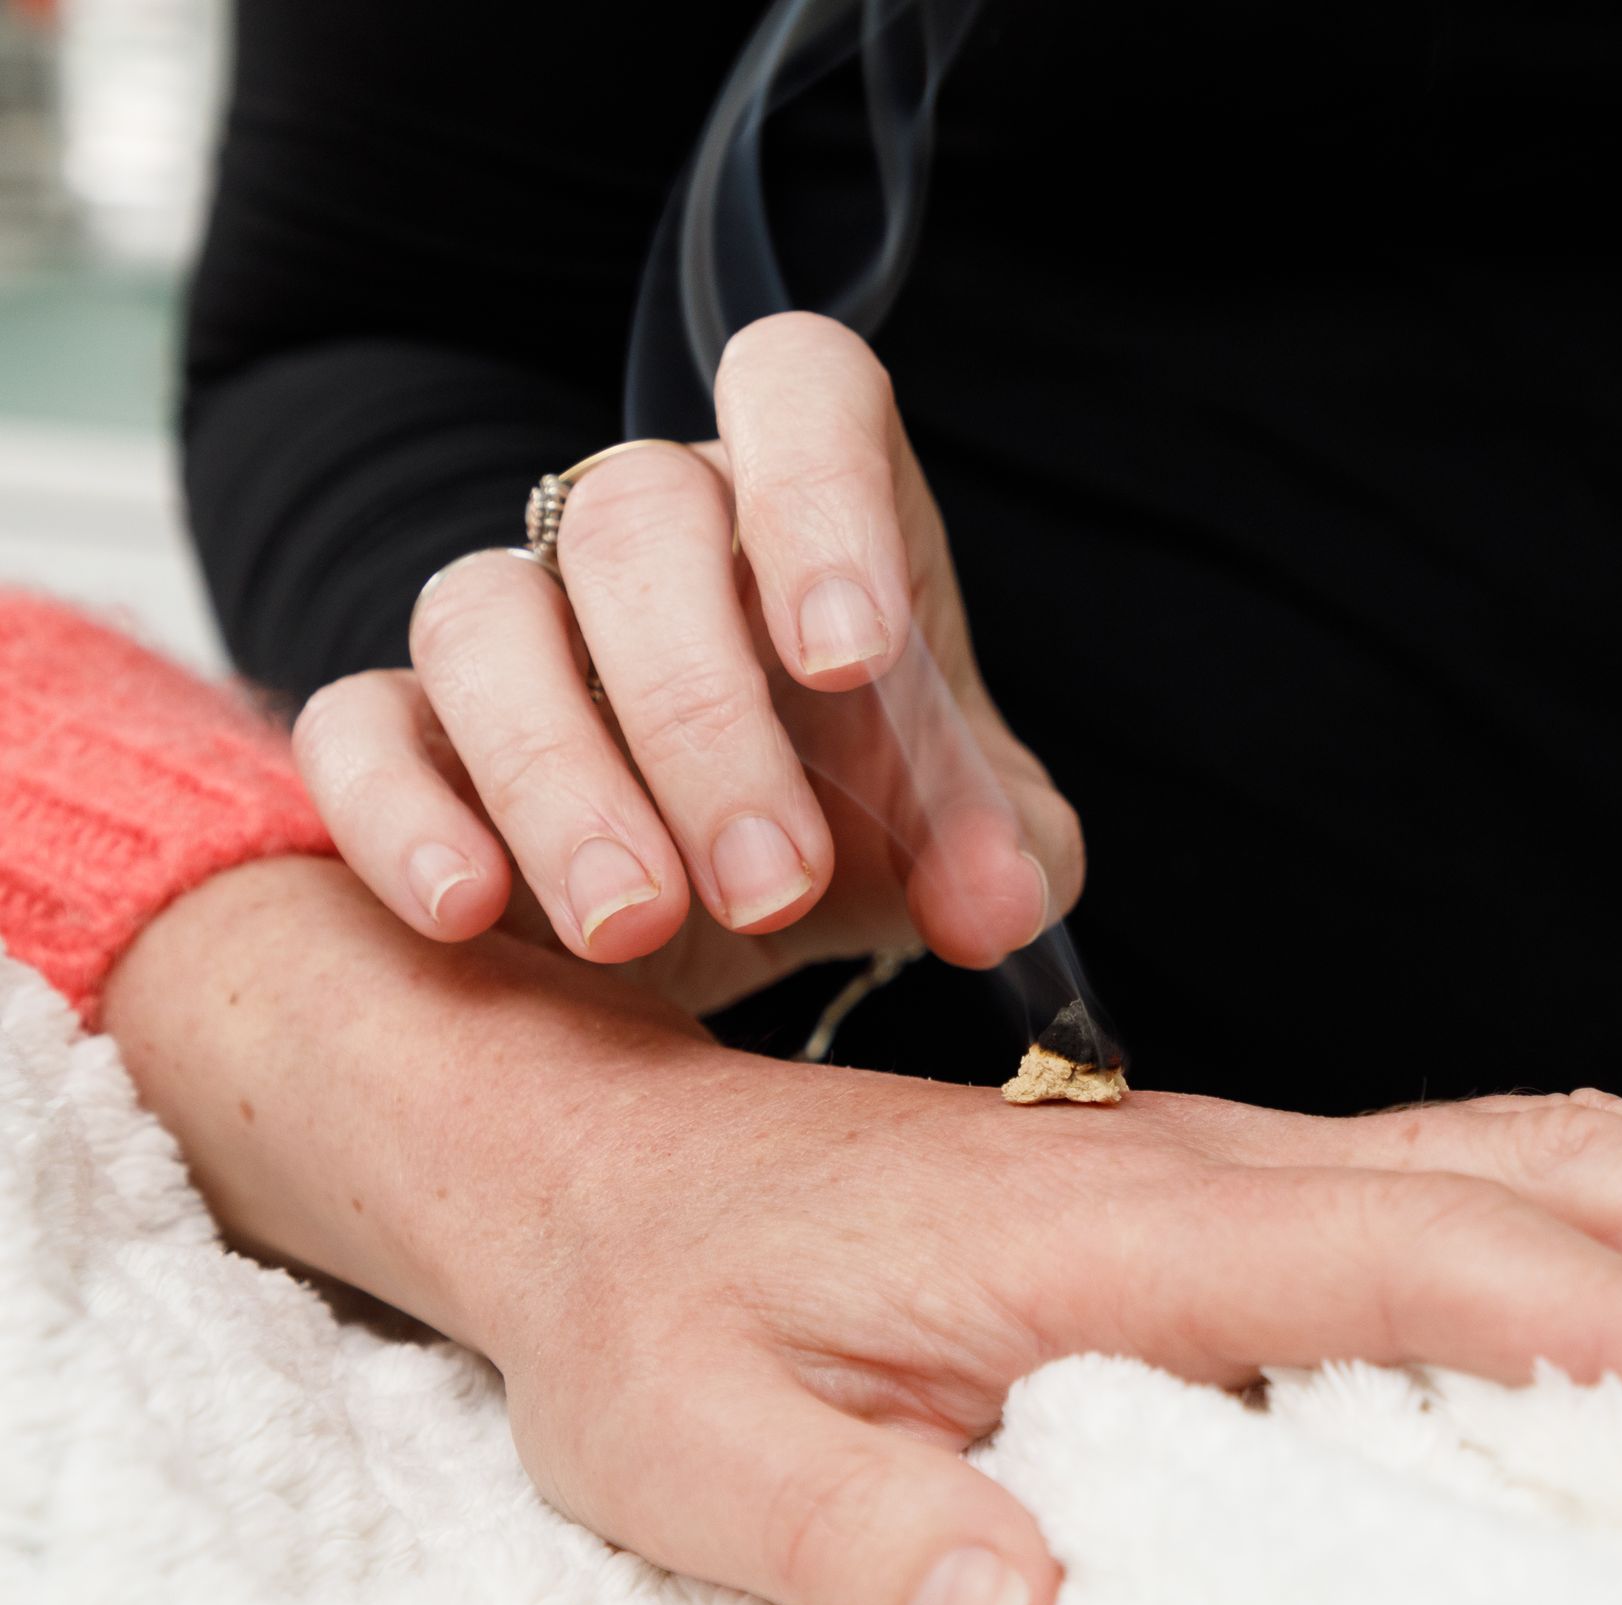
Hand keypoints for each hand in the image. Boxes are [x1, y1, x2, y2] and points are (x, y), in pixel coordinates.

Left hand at [102, 862, 1621, 1604]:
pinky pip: (1452, 1162)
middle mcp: (1191, 1167)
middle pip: (1524, 1170)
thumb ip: (854, 1536)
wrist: (602, 1163)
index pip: (1402, 1259)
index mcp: (1094, 1234)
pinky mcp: (1206, 1179)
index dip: (1615, 1309)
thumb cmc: (652, 1309)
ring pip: (1516, 1144)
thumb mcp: (691, 1450)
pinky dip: (1610, 1180)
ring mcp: (1212, 1158)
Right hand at [291, 312, 1080, 1013]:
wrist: (744, 899)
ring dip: (559, 778)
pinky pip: (352, 726)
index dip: (818, 498)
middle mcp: (654, 530)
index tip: (849, 662)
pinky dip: (396, 816)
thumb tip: (995, 905)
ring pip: (482, 615)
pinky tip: (467, 914)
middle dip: (700, 713)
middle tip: (769, 887)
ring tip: (637, 926)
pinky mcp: (409, 727)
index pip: (799, 391)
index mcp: (809, 505)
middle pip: (634, 520)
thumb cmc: (864, 820)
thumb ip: (999, 849)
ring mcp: (519, 616)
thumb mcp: (961, 840)